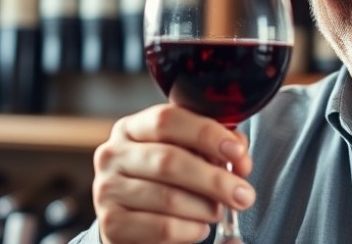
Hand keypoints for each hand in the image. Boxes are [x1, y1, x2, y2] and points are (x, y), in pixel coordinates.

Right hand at [92, 103, 255, 243]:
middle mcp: (113, 154)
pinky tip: (199, 228)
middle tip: (244, 195)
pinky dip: (190, 230)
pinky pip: (161, 227)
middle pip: (169, 160)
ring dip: (204, 208)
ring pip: (168, 197)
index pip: (167, 120)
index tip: (237, 151)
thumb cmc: (167, 179)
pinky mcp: (111, 223)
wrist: (132, 217)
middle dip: (214, 179)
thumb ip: (215, 148)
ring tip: (218, 212)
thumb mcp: (188, 153)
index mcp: (133, 127)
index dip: (206, 134)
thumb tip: (240, 159)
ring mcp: (107, 189)